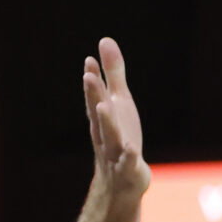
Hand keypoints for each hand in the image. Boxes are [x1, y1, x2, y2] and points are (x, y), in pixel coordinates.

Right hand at [83, 37, 147, 198]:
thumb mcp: (118, 102)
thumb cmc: (119, 135)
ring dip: (107, 121)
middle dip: (93, 95)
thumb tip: (104, 40)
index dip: (92, 79)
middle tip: (88, 76)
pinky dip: (129, 157)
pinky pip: (128, 163)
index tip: (89, 60)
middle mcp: (105, 132)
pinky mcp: (128, 169)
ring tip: (103, 106)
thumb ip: (112, 73)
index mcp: (102, 116)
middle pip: (99, 112)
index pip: (95, 96)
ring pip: (110, 136)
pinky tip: (132, 149)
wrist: (118, 181)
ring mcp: (115, 151)